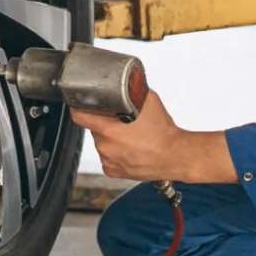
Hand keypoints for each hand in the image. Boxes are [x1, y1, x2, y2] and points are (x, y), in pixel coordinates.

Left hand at [72, 91, 237, 184]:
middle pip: (95, 129)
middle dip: (105, 123)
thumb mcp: (148, 102)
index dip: (80, 108)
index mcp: (108, 129)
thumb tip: (126, 83)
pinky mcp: (113, 171)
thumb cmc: (163, 132)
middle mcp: (105, 146)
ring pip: (103, 143)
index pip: (79, 116)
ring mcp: (109, 160)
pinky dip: (116, 153)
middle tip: (122, 121)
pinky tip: (130, 149)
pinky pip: (109, 158)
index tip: (82, 105)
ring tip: (130, 136)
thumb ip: (131, 92)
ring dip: (111, 138)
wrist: (175, 155)